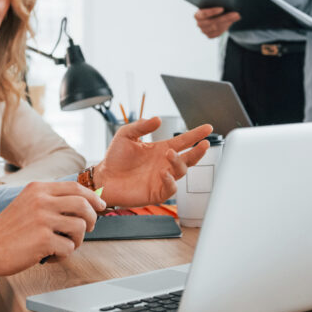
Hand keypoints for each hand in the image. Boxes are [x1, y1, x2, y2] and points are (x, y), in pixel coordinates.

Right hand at [0, 181, 106, 294]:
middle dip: (92, 219)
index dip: (93, 197)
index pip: (76, 187)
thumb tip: (84, 204)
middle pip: (84, 205)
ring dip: (77, 241)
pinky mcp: (43, 240)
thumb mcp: (26, 204)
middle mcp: (41, 200)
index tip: (101, 206)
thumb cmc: (6, 231)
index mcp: (38, 188)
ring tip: (63, 246)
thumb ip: (50, 201)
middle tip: (88, 229)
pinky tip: (50, 256)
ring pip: (80, 227)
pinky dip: (63, 255)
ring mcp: (43, 219)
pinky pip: (69, 247)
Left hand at [94, 117, 212, 206]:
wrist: (103, 178)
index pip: (183, 141)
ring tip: (170, 153)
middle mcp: (164, 164)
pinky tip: (164, 173)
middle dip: (198, 151)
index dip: (196, 134)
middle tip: (203, 143)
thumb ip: (141, 126)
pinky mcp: (156, 192)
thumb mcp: (126, 135)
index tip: (208, 128)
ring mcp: (162, 178)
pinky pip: (170, 188)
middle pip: (188, 158)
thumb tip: (157, 119)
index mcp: (161, 149)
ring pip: (181, 171)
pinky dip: (170, 181)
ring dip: (179, 162)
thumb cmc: (115, 158)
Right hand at [195, 7, 240, 38]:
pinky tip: (231, 22)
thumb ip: (219, 4)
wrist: (213, 16)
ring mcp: (204, 31)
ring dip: (227, 22)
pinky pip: (218, 33)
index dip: (213, 12)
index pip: (204, 14)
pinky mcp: (209, 35)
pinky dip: (225, 27)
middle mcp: (199, 24)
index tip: (222, 9)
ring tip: (236, 17)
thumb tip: (229, 2)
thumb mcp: (213, 5)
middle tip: (236, 14)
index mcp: (197, 15)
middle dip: (225, 18)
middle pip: (213, 22)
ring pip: (217, 28)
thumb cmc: (213, 8)